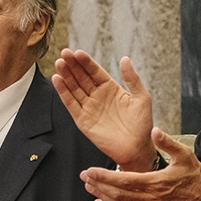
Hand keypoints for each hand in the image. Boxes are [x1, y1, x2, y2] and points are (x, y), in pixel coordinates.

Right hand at [53, 50, 157, 171]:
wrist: (137, 148)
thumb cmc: (142, 124)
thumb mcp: (141, 97)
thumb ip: (132, 78)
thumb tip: (124, 59)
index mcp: (111, 88)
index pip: (94, 71)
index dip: (86, 62)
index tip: (77, 52)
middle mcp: (97, 96)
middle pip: (81, 77)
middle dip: (72, 65)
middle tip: (64, 53)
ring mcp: (89, 107)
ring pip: (74, 88)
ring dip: (66, 76)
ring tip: (59, 63)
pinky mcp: (82, 120)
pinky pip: (71, 104)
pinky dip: (63, 93)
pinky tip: (57, 80)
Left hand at [80, 129, 200, 200]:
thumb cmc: (194, 174)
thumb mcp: (183, 154)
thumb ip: (167, 142)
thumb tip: (154, 131)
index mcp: (155, 183)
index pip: (122, 180)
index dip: (103, 177)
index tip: (89, 171)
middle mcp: (150, 200)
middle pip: (116, 194)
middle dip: (97, 185)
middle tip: (84, 177)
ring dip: (101, 197)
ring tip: (89, 187)